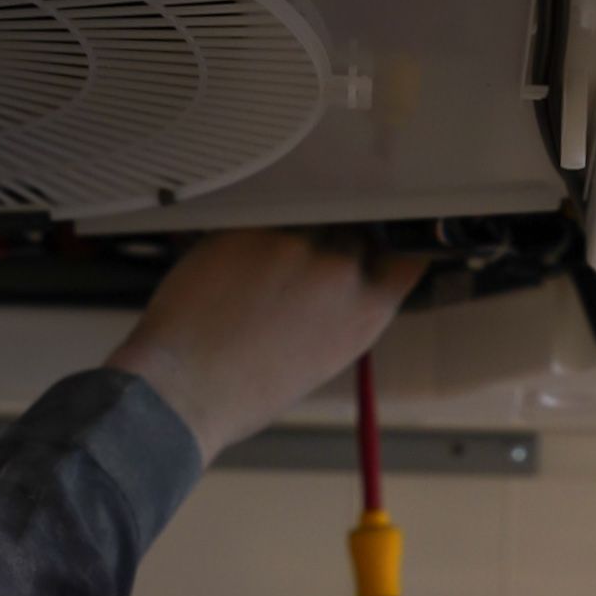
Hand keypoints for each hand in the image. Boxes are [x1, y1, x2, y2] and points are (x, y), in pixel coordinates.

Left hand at [104, 229, 424, 463]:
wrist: (186, 387)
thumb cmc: (244, 390)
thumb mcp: (317, 360)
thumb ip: (341, 312)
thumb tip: (338, 276)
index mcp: (365, 315)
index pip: (409, 256)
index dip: (397, 241)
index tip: (386, 236)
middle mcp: (341, 272)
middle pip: (356, 224)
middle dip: (335, 232)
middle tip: (300, 250)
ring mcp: (298, 242)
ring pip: (310, 209)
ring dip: (293, 222)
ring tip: (261, 256)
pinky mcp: (256, 223)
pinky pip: (268, 205)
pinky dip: (256, 219)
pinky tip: (235, 251)